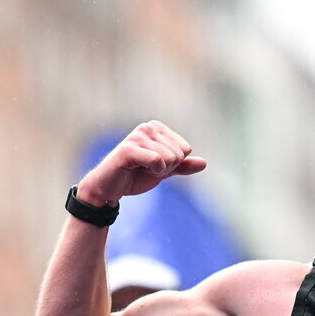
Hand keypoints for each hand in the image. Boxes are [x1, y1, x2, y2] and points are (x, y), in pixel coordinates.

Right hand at [78, 121, 207, 204]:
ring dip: (158, 171)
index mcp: (157, 128)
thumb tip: (204, 163)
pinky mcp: (129, 148)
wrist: (110, 188)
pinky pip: (157, 160)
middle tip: (146, 168)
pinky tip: (137, 169)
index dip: (173, 163)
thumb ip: (183, 166)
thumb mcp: (164, 171)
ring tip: (140, 169)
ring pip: (169, 158)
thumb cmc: (135, 176)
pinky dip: (153, 171)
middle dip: (166, 168)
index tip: (155, 165)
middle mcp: (147, 128)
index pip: (185, 149)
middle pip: (179, 154)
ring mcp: (137, 136)